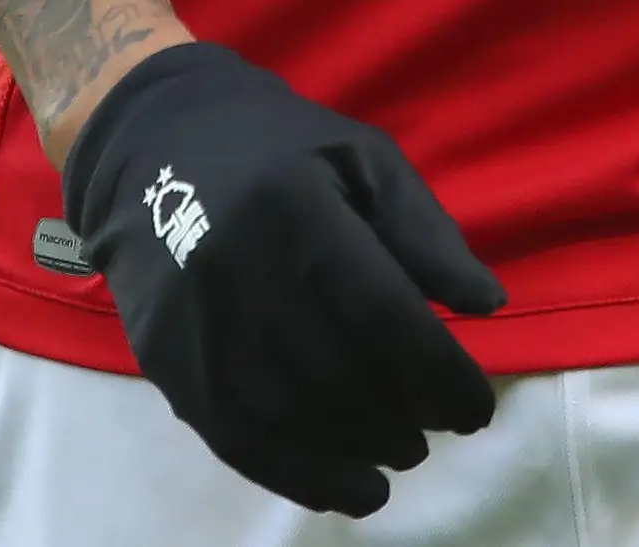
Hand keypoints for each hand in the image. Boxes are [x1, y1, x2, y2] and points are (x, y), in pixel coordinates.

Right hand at [64, 40, 504, 514]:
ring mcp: (200, 328)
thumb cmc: (279, 150)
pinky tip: (349, 489)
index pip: (384, 315)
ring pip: (293, 420)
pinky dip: (303, 479)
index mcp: (298, 212)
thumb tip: (486, 306)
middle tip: (436, 426)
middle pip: (340, 376)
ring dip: (360, 452)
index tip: (476, 408)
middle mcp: (243, 275)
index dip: (440, 375)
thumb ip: (426, 233)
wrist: (152, 150)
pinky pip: (241, 444)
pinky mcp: (171, 368)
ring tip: (400, 454)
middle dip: (405, 418)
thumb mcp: (365, 159)